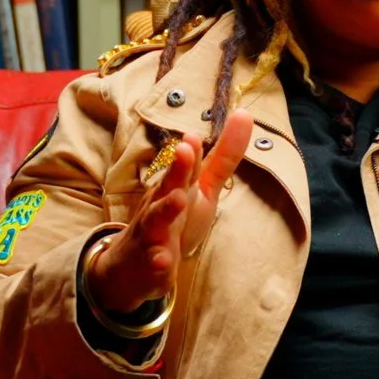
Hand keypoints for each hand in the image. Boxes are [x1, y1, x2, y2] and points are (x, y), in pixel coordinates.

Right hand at [86, 110, 255, 314]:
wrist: (134, 264)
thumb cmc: (173, 219)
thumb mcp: (201, 188)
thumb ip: (223, 156)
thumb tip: (244, 114)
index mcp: (176, 185)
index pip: (186, 166)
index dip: (191, 152)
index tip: (194, 135)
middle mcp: (161, 203)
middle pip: (169, 183)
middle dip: (177, 168)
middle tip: (185, 149)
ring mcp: (153, 232)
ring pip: (156, 218)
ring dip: (167, 208)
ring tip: (179, 200)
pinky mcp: (149, 260)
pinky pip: (153, 260)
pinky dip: (158, 259)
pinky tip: (163, 261)